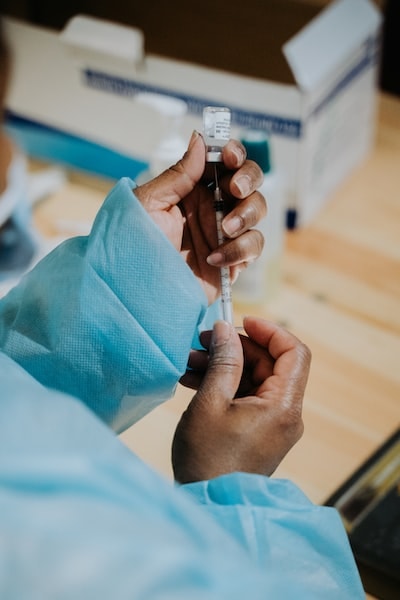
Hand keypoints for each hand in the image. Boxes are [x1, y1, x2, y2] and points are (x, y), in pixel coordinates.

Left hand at [134, 131, 265, 302]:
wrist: (136, 292)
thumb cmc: (131, 246)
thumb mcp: (148, 204)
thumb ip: (178, 174)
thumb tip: (199, 140)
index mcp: (192, 189)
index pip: (223, 163)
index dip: (234, 154)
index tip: (229, 156)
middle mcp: (211, 208)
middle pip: (249, 182)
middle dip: (249, 179)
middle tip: (235, 189)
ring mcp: (224, 235)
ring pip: (257, 212)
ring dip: (247, 215)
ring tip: (224, 230)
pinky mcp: (233, 261)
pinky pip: (253, 247)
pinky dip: (240, 251)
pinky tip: (215, 259)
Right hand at [172, 317, 310, 482]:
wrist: (208, 506)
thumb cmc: (208, 458)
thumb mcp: (211, 403)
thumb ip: (223, 361)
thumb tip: (225, 329)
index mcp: (284, 405)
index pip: (293, 352)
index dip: (270, 331)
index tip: (240, 321)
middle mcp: (286, 413)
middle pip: (270, 364)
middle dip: (236, 348)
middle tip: (202, 341)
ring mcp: (274, 424)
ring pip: (255, 379)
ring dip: (225, 366)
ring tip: (189, 361)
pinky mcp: (260, 431)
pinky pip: (247, 397)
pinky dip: (225, 385)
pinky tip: (194, 380)